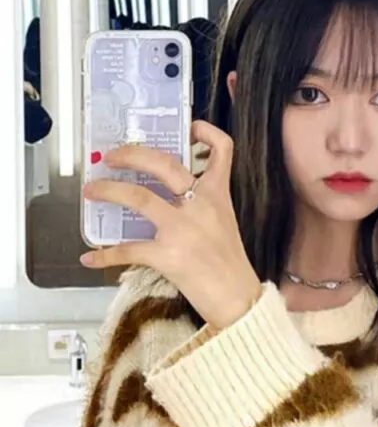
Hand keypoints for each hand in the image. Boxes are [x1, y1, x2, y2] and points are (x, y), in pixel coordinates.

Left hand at [81, 121, 261, 329]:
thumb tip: (169, 195)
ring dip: (108, 190)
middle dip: (131, 154)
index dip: (206, 132)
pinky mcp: (168, 256)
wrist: (238, 299)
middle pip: (163, 164)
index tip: (189, 128)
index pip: (222, 150)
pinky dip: (105, 254)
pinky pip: (128, 249)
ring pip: (137, 197)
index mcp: (218, 195)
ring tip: (92, 191)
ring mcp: (183, 229)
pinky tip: (91, 257)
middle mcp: (201, 205)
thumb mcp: (224, 223)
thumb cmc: (229, 264)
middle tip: (112, 157)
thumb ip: (203, 204)